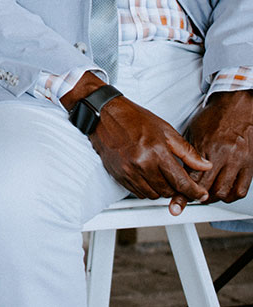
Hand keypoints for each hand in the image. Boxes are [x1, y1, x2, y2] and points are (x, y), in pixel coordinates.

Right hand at [90, 95, 210, 210]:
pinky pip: (137, 192)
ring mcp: (128, 171)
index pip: (180, 181)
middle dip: (177, 189)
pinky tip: (148, 177)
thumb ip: (187, 151)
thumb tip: (204, 165)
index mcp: (156, 151)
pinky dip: (146, 189)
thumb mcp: (165, 130)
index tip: (200, 194)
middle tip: (179, 182)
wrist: (105, 114)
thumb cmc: (133, 118)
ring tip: (162, 177)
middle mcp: (141, 164)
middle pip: (167, 191)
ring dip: (161, 190)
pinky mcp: (118, 174)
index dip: (194, 191)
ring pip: (152, 194)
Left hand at [169, 91, 252, 213]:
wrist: (238, 105)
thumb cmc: (215, 116)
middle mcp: (224, 155)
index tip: (176, 203)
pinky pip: (242, 188)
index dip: (183, 193)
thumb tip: (178, 168)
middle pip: (209, 188)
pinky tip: (224, 194)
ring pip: (225, 191)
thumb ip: (188, 152)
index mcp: (207, 147)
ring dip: (214, 198)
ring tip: (206, 197)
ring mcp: (239, 161)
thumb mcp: (195, 131)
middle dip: (198, 197)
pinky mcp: (251, 164)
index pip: (192, 177)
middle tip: (191, 199)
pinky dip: (232, 195)